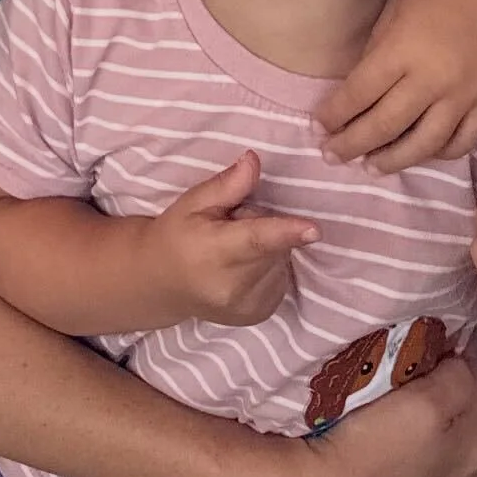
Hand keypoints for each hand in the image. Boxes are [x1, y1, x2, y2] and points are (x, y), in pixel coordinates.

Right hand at [150, 151, 317, 326]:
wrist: (161, 283)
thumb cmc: (177, 236)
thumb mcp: (193, 202)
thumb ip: (227, 185)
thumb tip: (254, 163)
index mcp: (213, 253)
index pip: (256, 240)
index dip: (286, 233)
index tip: (315, 230)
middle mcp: (233, 286)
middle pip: (275, 245)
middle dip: (264, 227)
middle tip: (236, 225)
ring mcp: (248, 306)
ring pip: (282, 261)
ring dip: (269, 249)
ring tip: (236, 249)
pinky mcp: (259, 314)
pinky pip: (281, 278)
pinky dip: (270, 267)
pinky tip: (244, 267)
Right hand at [237, 354, 476, 476]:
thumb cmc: (372, 446)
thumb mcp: (428, 402)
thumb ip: (459, 376)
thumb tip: (459, 361)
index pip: (475, 376)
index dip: (453, 350)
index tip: (428, 334)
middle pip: (460, 408)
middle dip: (442, 383)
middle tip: (407, 362)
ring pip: (442, 434)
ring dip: (427, 413)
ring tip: (394, 397)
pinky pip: (420, 459)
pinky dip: (411, 442)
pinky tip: (388, 435)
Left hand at [315, 0, 476, 169]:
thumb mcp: (395, 5)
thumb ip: (378, 50)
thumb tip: (359, 89)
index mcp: (402, 49)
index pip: (358, 94)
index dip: (333, 115)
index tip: (318, 126)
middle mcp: (433, 79)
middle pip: (384, 126)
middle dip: (351, 144)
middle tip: (332, 154)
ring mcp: (466, 94)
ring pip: (423, 145)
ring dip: (392, 160)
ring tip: (371, 165)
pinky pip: (463, 141)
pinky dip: (440, 153)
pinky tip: (422, 151)